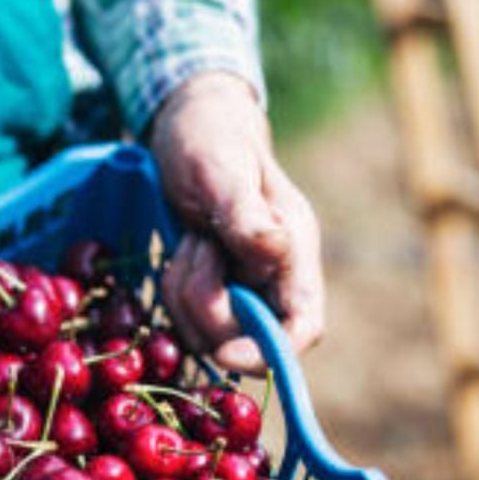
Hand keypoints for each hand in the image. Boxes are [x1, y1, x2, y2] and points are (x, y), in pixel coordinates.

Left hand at [149, 72, 322, 372]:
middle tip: (196, 247)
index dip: (269, 353)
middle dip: (206, 306)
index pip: (303, 327)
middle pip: (246, 338)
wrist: (190, 126)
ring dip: (186, 293)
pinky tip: (184, 251)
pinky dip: (176, 292)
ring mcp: (245, 286)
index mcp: (294, 251)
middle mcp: (276, 277)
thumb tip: (275, 251)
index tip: (224, 353)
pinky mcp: (216, 290)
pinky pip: (188, 319)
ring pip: (210, 332)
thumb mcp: (222, 171)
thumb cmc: (211, 140)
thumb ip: (247, 215)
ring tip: (192, 240)